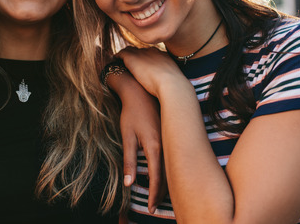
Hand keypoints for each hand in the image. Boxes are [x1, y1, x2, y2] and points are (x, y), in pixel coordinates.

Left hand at [116, 47, 186, 97]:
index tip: (142, 64)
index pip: (151, 53)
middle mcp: (152, 52)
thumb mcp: (175, 81)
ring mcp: (142, 54)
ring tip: (120, 60)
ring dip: (126, 55)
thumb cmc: (174, 88)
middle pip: (140, 50)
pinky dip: (118, 56)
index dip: (146, 58)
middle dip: (136, 55)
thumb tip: (171, 87)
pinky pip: (121, 53)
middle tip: (130, 62)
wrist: (171, 85)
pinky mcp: (132, 58)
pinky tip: (114, 60)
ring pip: (130, 50)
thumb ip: (170, 80)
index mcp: (163, 56)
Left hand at [117, 76, 166, 212]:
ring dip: (168, 183)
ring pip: (172, 167)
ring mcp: (170, 139)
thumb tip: (129, 184)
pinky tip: (165, 175)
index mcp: (155, 146)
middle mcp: (167, 145)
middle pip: (168, 176)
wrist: (140, 90)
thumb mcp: (127, 136)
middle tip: (156, 208)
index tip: (152, 209)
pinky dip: (169, 170)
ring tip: (161, 197)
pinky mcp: (171, 134)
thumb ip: (129, 161)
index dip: (155, 195)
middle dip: (163, 193)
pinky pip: (172, 157)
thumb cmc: (131, 113)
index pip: (157, 178)